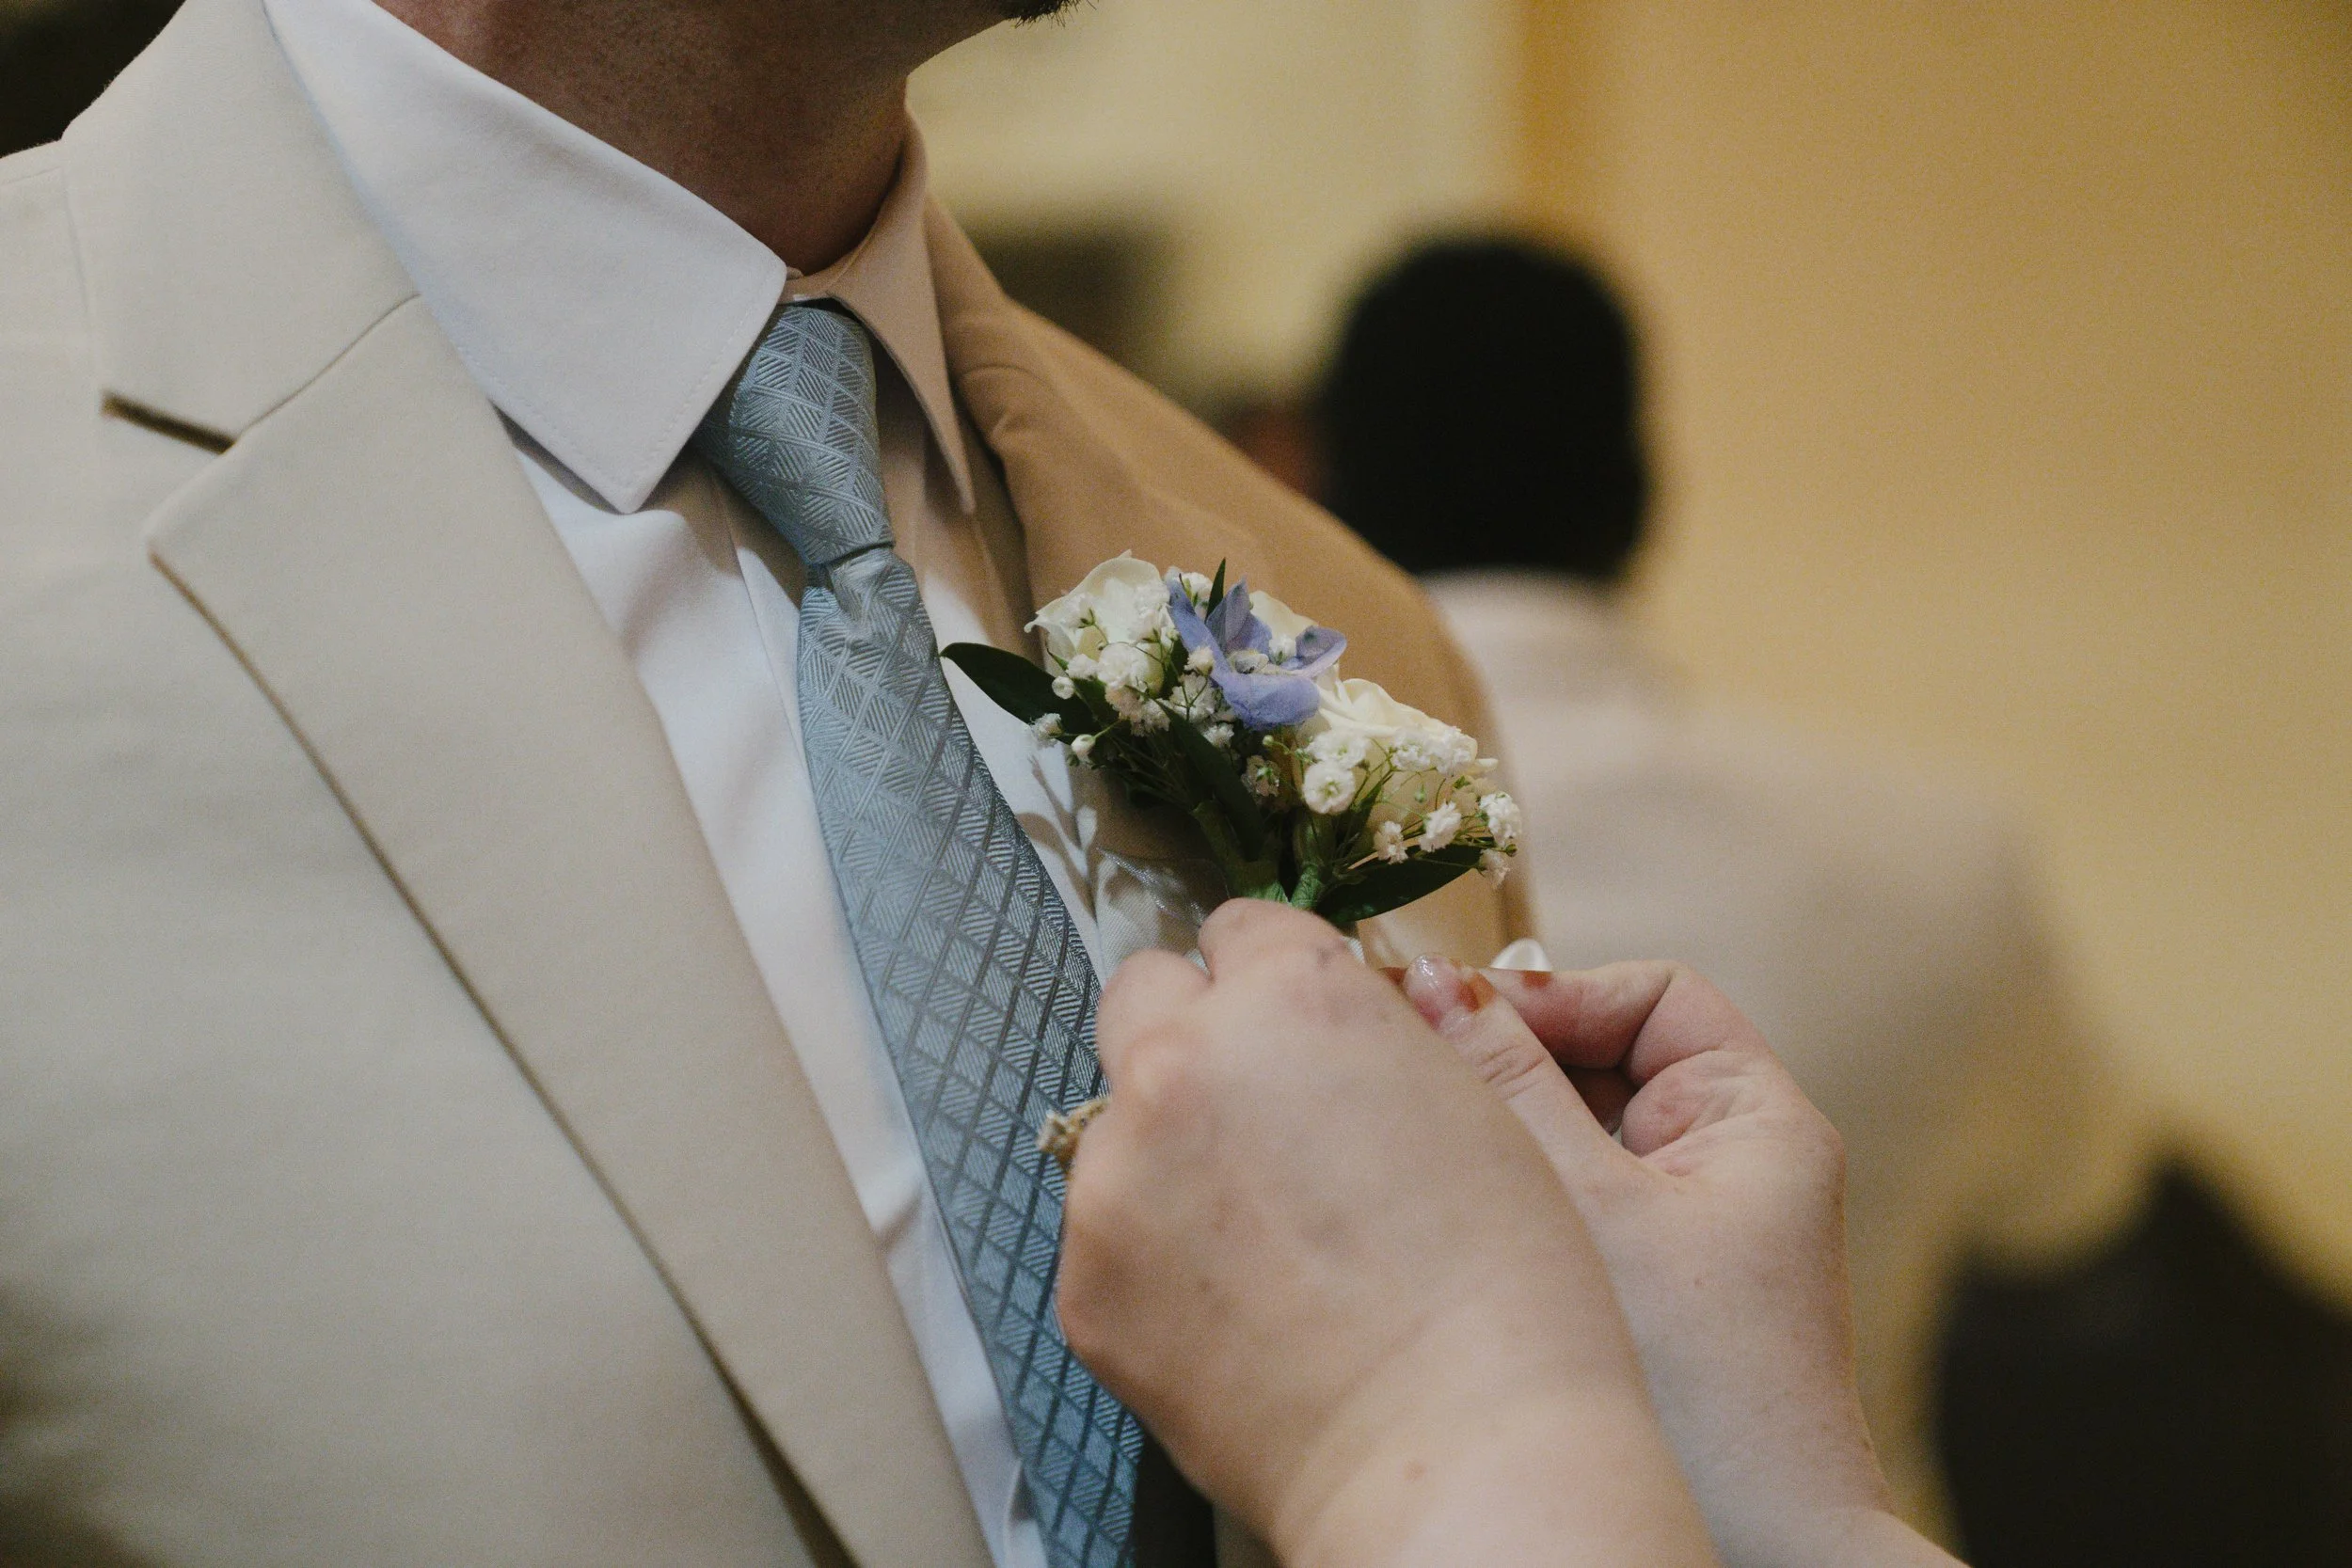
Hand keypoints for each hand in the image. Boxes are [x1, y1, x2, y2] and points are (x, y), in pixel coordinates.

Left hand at [1059, 901, 1716, 1567]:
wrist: (1460, 1453)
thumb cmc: (1505, 1291)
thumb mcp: (1468, 1107)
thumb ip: (1365, 1040)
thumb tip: (1323, 1023)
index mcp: (1292, 999)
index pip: (1242, 929)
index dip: (1276, 979)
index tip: (1292, 1025)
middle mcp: (1183, 1062)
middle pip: (1143, 994)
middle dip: (1193, 1034)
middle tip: (1260, 1115)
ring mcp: (1117, 1174)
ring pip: (1121, 1125)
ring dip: (1172, 1156)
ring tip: (1270, 1249)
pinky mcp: (1085, 1280)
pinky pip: (1109, 1236)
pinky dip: (1157, 1260)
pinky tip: (1241, 1314)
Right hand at [1398, 958, 1961, 1567]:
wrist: (1760, 1556)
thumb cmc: (1703, 1390)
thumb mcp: (1589, 1203)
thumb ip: (1508, 1079)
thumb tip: (1429, 980)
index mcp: (1756, 1122)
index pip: (1649, 997)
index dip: (1554, 996)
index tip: (1457, 1020)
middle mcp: (1732, 1167)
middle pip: (1605, 1062)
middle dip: (1513, 1063)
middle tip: (1416, 1072)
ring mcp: (1690, 1233)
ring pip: (1577, 1135)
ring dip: (1505, 1132)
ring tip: (1426, 1145)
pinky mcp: (1649, 1291)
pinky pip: (1570, 1204)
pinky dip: (1514, 1196)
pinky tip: (1449, 1216)